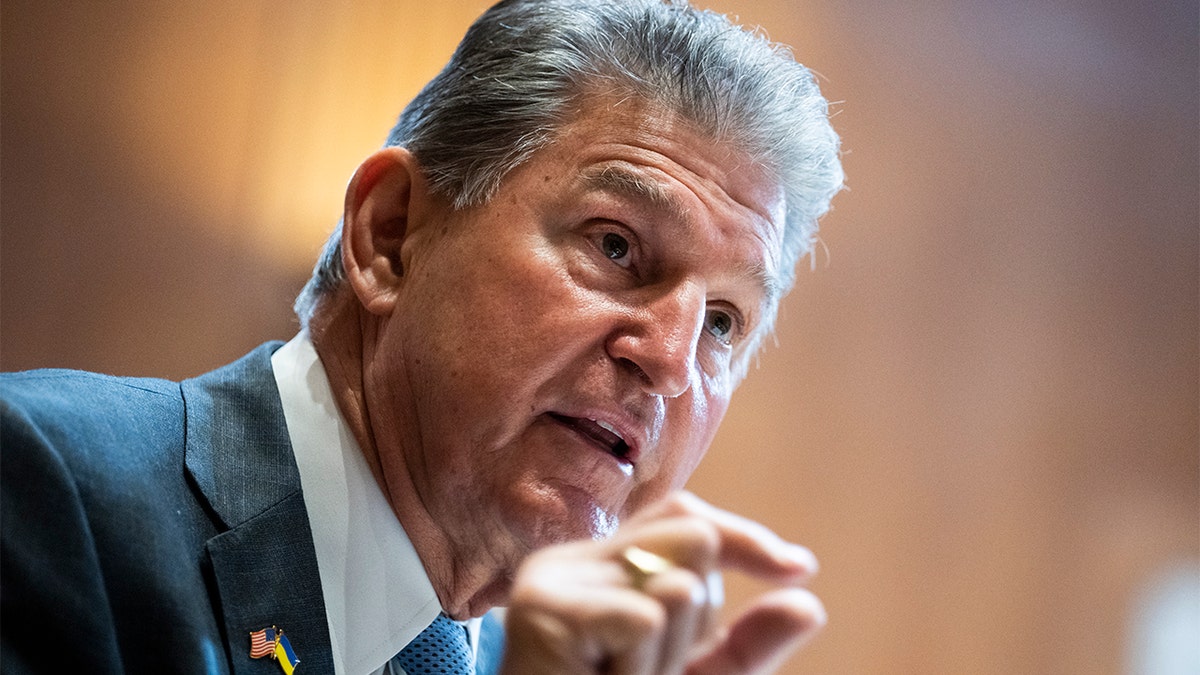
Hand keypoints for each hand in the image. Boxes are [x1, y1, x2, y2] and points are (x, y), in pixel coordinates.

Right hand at [501, 492, 823, 673]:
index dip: (743, 537)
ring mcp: (552, 576)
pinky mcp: (539, 606)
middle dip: (698, 617)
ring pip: (677, 582)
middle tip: (644, 669)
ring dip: (669, 654)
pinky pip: (644, 618)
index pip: (684, 516)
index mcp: (606, 565)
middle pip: (692, 539)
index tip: (798, 569)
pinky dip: (640, 668)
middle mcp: (576, 559)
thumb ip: (747, 644)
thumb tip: (808, 602)